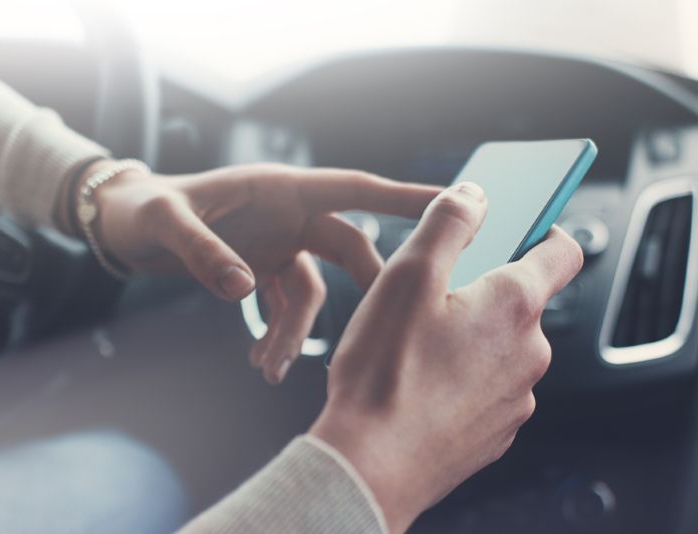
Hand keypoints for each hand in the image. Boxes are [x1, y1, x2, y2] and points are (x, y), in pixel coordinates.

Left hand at [79, 161, 439, 382]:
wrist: (122, 225)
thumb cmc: (141, 209)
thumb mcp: (163, 223)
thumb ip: (202, 251)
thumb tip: (243, 288)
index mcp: (279, 190)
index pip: (354, 189)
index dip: (405, 197)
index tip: (453, 203)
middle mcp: (288, 215)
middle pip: (348, 249)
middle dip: (362, 291)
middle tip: (372, 336)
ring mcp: (278, 243)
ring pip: (313, 291)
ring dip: (296, 331)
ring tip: (266, 368)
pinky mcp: (262, 268)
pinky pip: (284, 305)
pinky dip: (276, 332)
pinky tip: (258, 358)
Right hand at [309, 182, 582, 532]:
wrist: (372, 464)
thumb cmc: (385, 370)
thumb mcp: (409, 275)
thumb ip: (448, 223)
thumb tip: (475, 195)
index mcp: (515, 305)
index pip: (562, 252)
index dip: (543, 229)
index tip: (519, 225)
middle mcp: (530, 352)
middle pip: (521, 302)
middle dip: (482, 290)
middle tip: (431, 295)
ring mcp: (516, 397)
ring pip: (500, 347)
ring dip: (470, 337)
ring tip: (416, 346)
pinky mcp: (495, 431)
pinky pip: (487, 388)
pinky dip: (462, 378)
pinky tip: (420, 384)